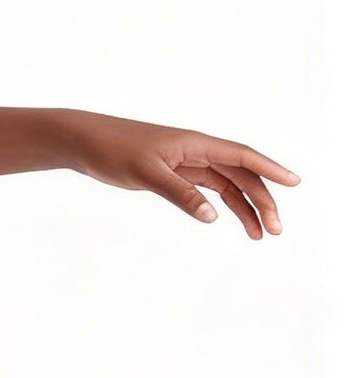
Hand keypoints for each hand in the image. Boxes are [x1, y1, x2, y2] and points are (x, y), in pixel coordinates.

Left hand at [61, 110, 298, 237]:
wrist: (83, 143)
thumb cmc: (112, 150)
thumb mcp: (146, 174)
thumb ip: (180, 194)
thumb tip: (212, 216)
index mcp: (195, 144)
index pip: (243, 156)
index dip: (271, 169)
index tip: (294, 183)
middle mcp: (196, 151)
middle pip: (240, 175)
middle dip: (261, 200)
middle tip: (274, 230)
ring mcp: (185, 163)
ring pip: (225, 185)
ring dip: (243, 208)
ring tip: (257, 235)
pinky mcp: (172, 173)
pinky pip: (205, 188)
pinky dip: (218, 204)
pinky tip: (225, 220)